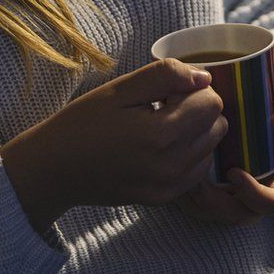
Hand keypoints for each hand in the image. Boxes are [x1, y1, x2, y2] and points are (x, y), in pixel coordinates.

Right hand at [0, 58, 227, 232]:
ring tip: (158, 126)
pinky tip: (159, 146)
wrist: (55, 169)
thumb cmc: (84, 123)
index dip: (193, 88)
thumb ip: (166, 76)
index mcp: (160, 134)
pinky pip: (197, 170)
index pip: (212, 102)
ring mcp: (169, 186)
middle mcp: (171, 165)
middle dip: (198, 109)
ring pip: (212, 148)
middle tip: (162, 106)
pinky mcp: (164, 198)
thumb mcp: (120, 89)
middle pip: (218, 125)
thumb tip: (205, 76)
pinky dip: (188, 154)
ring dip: (195, 132)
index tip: (165, 91)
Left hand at [173, 89, 273, 225]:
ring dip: (195, 201)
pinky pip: (198, 203)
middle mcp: (260, 195)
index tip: (234, 173)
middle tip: (194, 182)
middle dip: (214, 204)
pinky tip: (171, 170)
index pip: (272, 204)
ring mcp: (236, 194)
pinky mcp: (215, 188)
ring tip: (179, 176)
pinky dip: (185, 192)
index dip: (253, 196)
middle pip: (236, 215)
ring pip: (213, 212)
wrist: (263, 104)